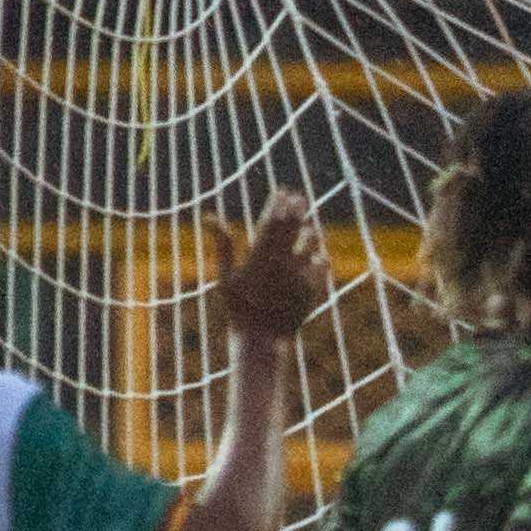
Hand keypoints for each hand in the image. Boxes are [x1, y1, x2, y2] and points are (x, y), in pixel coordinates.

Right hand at [218, 192, 329, 341]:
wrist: (261, 339)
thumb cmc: (239, 308)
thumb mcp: (226, 276)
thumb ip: (222, 245)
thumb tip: (210, 216)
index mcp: (259, 257)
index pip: (271, 222)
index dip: (278, 204)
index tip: (282, 191)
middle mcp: (280, 263)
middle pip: (292, 227)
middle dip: (296, 209)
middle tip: (299, 196)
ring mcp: (297, 275)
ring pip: (310, 244)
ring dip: (309, 232)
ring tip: (307, 227)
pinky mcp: (311, 288)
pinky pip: (320, 265)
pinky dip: (317, 258)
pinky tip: (316, 255)